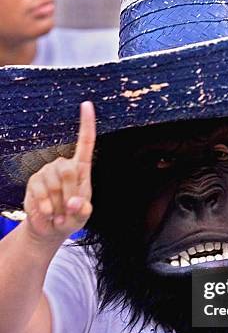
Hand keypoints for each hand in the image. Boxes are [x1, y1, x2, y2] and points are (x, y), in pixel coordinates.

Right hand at [23, 102, 95, 241]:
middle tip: (69, 209)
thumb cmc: (72, 218)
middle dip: (69, 194)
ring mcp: (47, 172)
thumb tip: (74, 203)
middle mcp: (64, 166)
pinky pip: (40, 193)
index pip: (86, 142)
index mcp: (81, 169)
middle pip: (68, 170)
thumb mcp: (82, 217)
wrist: (51, 228)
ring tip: (59, 211)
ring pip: (54, 184)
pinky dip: (46, 207)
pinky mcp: (34, 181)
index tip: (87, 104)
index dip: (87, 124)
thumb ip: (83, 210)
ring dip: (57, 204)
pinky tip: (48, 212)